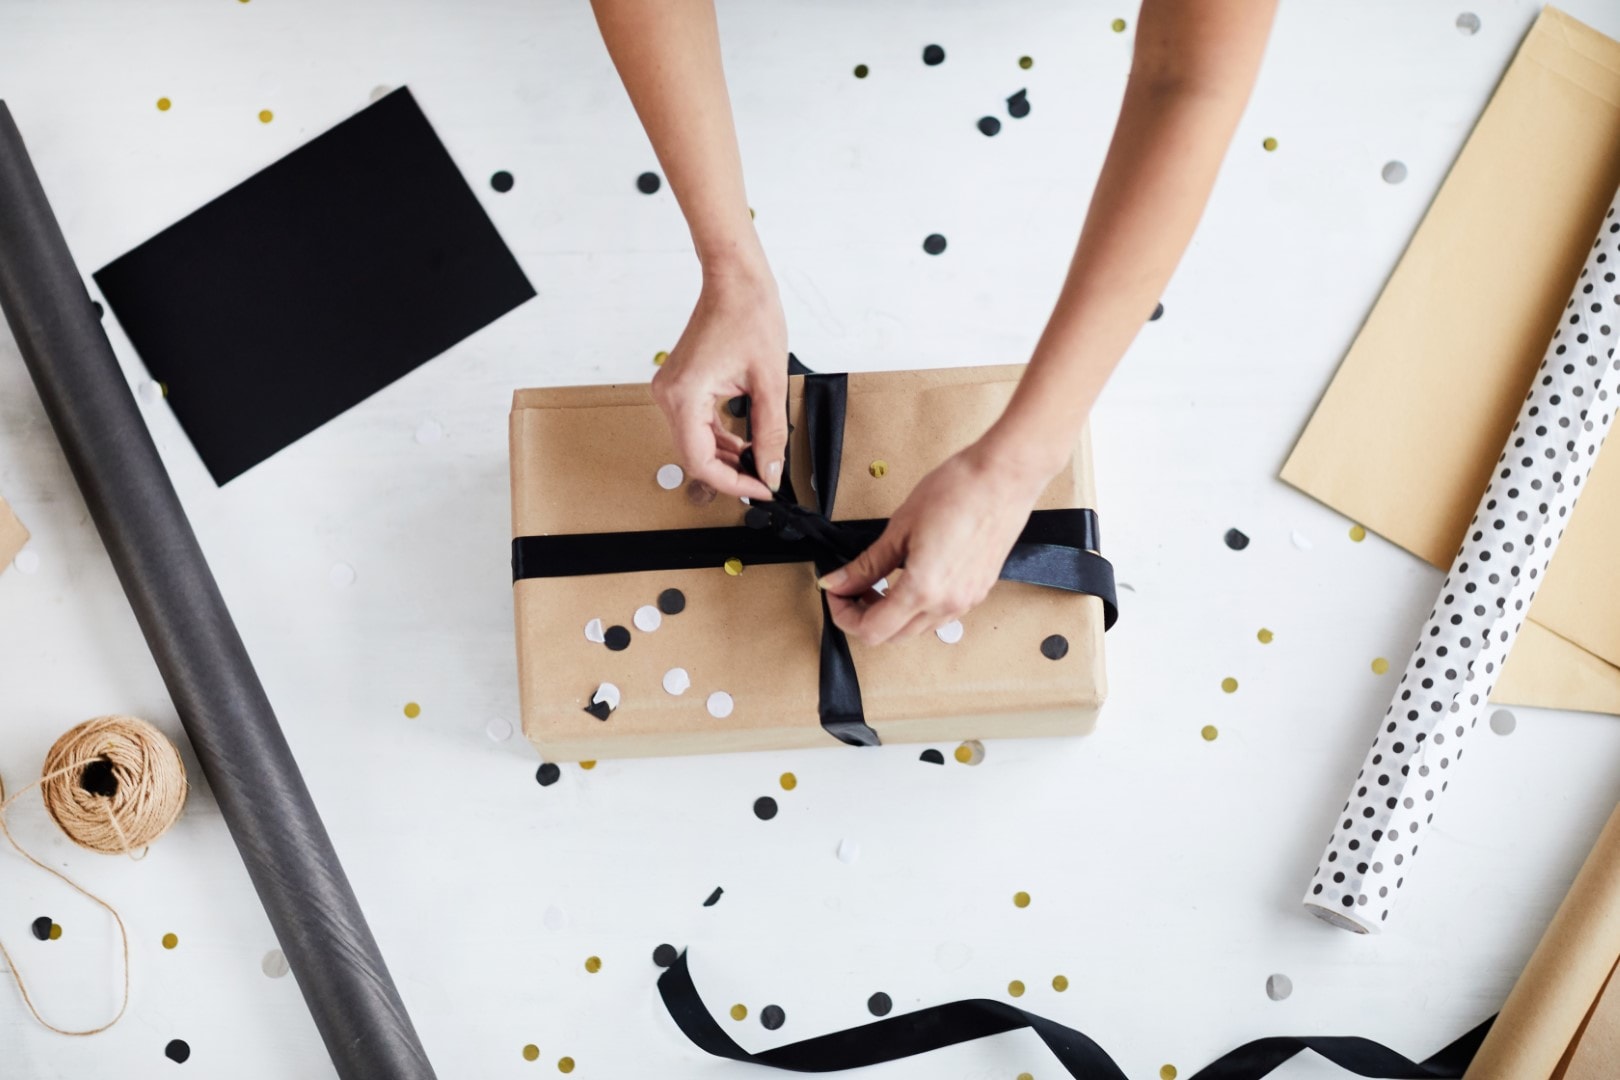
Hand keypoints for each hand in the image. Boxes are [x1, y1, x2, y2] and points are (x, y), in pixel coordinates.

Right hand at [651, 260, 787, 500]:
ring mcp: (671, 390)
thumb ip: (770, 433)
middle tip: (764, 480)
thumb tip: (771, 471)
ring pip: (695, 442)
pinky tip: (745, 444)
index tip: (761, 489)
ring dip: (726, 456)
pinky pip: (696, 425)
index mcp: (685, 395)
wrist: (736, 281)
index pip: (700, 460)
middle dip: (730, 472)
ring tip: (760, 463)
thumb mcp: (770, 382)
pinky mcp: (679, 386)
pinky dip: (720, 438)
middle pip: (694, 455)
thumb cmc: (750, 316)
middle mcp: (669, 395)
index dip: (732, 482)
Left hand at [819, 440, 1056, 644]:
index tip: (836, 593)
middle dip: (864, 616)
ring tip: (878, 581)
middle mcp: (948, 604)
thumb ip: (867, 564)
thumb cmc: (959, 491)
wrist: (1004, 477)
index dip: (844, 616)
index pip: (871, 630)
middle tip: (852, 587)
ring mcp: (967, 601)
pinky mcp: (979, 592)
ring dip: (890, 614)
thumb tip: (838, 581)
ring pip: (916, 629)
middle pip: (892, 637)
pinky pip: (939, 616)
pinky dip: (915, 607)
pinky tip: (908, 579)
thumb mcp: (900, 527)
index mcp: (924, 590)